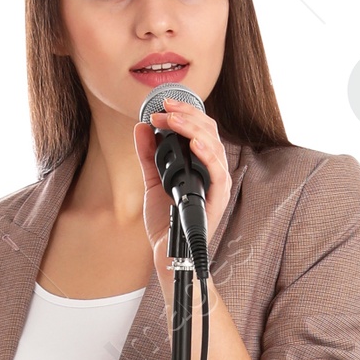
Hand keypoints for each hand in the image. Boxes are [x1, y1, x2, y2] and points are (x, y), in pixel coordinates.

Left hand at [133, 94, 231, 282]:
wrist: (168, 252)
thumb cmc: (166, 221)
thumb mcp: (152, 181)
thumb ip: (148, 155)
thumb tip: (142, 127)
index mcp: (201, 163)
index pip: (200, 128)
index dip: (183, 112)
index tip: (162, 106)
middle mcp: (212, 170)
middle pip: (209, 130)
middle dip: (186, 115)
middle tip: (164, 110)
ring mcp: (217, 184)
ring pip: (214, 145)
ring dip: (192, 128)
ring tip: (173, 119)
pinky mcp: (217, 199)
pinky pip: (218, 171)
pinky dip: (207, 154)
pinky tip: (195, 143)